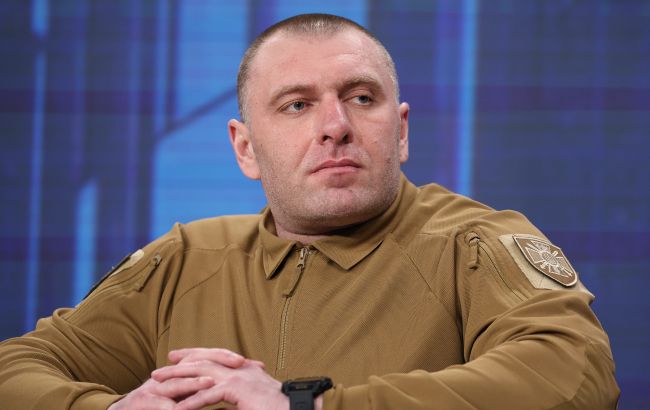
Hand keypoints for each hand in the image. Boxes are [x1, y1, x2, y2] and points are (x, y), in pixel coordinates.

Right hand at [108, 348, 245, 409]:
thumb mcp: (186, 400)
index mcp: (182, 373)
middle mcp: (170, 376)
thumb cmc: (159, 408)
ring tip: (213, 382)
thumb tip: (233, 398)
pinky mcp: (142, 403)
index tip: (252, 362)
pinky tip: (181, 409)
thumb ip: (206, 395)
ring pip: (178, 383)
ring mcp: (155, 389)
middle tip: (239, 362)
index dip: (229, 358)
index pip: (209, 359)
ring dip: (196, 382)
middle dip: (218, 361)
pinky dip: (171, 406)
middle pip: (196, 363)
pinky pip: (160, 404)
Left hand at [152, 348, 288, 409]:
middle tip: (158, 370)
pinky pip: (208, 395)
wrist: (296, 407)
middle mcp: (240, 368)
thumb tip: (233, 398)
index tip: (177, 358)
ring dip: (177, 381)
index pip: (214, 357)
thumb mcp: (257, 396)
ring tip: (158, 387)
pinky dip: (191, 402)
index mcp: (245, 369)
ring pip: (200, 375)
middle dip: (178, 365)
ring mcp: (239, 376)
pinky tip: (176, 409)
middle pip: (203, 361)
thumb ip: (242, 393)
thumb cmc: (279, 406)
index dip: (194, 356)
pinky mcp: (237, 389)